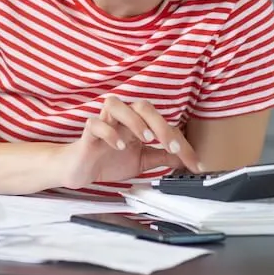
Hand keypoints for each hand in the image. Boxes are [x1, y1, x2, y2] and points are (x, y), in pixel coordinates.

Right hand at [53, 95, 200, 188]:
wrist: (79, 170)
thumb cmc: (108, 160)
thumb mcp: (142, 160)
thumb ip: (162, 157)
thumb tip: (185, 160)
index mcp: (137, 123)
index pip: (163, 125)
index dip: (181, 144)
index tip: (194, 164)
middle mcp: (121, 119)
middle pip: (141, 106)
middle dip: (159, 124)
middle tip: (170, 145)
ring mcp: (103, 123)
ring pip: (115, 104)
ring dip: (133, 120)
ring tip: (145, 138)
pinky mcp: (87, 134)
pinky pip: (94, 123)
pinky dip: (109, 132)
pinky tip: (119, 146)